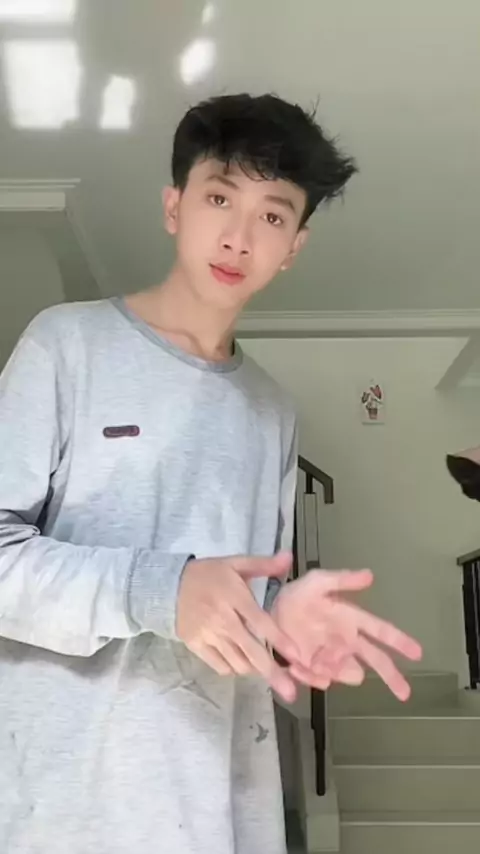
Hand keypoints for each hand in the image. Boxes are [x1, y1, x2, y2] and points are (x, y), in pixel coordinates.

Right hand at [176, 553, 299, 701]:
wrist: (168, 585)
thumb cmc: (208, 575)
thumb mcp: (235, 563)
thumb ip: (263, 564)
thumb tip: (289, 557)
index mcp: (235, 597)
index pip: (261, 623)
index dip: (280, 641)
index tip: (297, 657)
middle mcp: (222, 619)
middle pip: (251, 651)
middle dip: (272, 673)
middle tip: (290, 693)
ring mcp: (208, 635)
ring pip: (238, 663)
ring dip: (255, 669)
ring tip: (265, 669)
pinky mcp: (196, 646)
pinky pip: (221, 666)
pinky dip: (234, 668)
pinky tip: (240, 661)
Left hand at [271, 569, 421, 700]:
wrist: (266, 614)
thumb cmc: (295, 596)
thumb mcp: (316, 582)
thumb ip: (342, 580)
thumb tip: (370, 575)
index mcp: (351, 620)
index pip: (381, 631)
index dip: (400, 641)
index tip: (418, 653)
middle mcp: (347, 642)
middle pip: (376, 661)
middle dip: (391, 676)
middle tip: (404, 693)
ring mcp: (331, 659)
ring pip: (349, 675)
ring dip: (336, 670)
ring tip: (313, 657)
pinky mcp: (314, 671)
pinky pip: (322, 681)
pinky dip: (311, 675)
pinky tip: (296, 663)